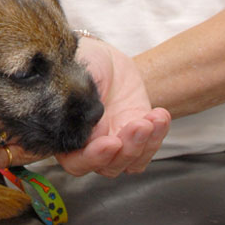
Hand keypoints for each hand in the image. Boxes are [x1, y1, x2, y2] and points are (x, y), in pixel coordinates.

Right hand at [0, 37, 170, 177]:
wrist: (118, 63)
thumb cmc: (79, 61)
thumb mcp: (48, 66)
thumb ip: (13, 86)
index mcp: (40, 130)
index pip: (9, 150)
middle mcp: (65, 144)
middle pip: (70, 165)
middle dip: (93, 156)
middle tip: (109, 142)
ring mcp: (96, 149)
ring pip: (107, 163)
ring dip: (129, 145)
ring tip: (140, 121)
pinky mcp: (125, 149)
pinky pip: (137, 157)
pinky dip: (150, 139)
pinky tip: (153, 116)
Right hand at [63, 37, 170, 176]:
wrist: (104, 58)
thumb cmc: (81, 63)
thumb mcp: (74, 77)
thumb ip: (73, 99)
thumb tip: (77, 112)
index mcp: (65, 135)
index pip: (75, 161)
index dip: (92, 157)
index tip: (109, 141)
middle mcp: (88, 145)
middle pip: (106, 167)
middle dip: (125, 151)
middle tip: (137, 126)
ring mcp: (113, 142)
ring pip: (129, 163)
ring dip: (144, 144)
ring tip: (151, 118)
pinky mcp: (135, 136)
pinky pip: (148, 149)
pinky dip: (157, 136)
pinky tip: (159, 115)